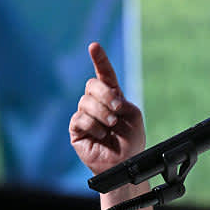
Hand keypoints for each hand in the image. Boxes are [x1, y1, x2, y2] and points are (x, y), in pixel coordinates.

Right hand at [69, 42, 145, 175]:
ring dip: (103, 114)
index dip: (99, 60)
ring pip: (86, 102)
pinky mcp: (76, 129)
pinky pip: (80, 118)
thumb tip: (106, 98)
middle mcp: (96, 104)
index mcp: (112, 97)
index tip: (94, 46)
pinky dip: (94, 126)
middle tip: (117, 109)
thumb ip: (122, 101)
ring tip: (111, 127)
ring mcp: (85, 115)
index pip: (104, 75)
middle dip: (106, 95)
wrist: (124, 163)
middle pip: (92, 85)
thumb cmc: (130, 141)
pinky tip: (101, 136)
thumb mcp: (134, 116)